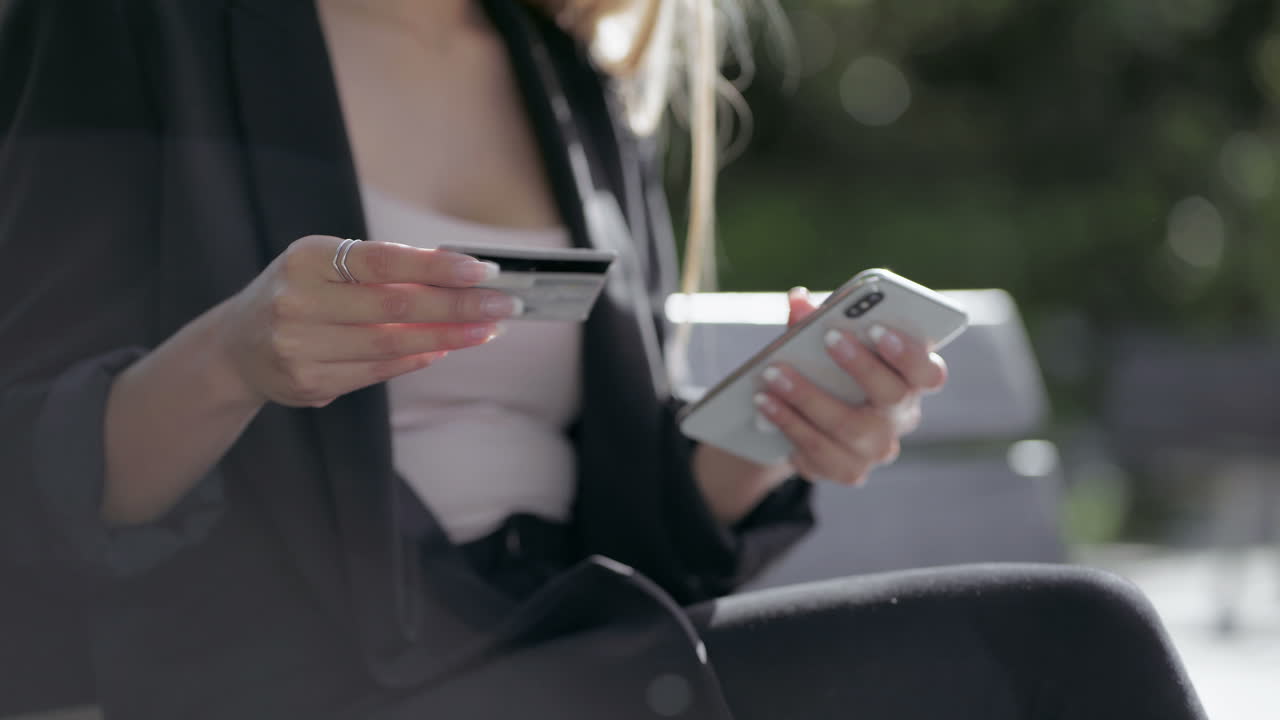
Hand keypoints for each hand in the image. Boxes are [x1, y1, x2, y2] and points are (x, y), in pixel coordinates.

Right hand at [215, 235, 523, 407]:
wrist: (237, 347)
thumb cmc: (301, 294)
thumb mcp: (328, 266)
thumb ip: (383, 268)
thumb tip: (459, 273)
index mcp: (308, 259)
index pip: (384, 260)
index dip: (437, 266)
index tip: (483, 271)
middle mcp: (299, 301)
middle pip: (396, 306)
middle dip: (458, 306)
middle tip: (504, 305)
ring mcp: (300, 346)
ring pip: (391, 344)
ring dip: (448, 337)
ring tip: (486, 330)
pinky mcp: (309, 382)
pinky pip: (378, 371)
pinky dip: (418, 358)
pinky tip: (446, 348)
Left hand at [754, 287, 947, 485]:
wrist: (809, 424)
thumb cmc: (829, 371)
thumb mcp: (825, 342)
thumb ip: (816, 319)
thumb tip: (797, 299)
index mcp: (911, 381)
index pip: (929, 372)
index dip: (909, 353)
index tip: (878, 329)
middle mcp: (903, 417)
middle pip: (892, 396)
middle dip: (860, 365)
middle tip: (828, 337)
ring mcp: (879, 450)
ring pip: (849, 427)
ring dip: (808, 397)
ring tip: (773, 374)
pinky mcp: (849, 471)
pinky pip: (820, 452)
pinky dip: (789, 424)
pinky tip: (765, 404)